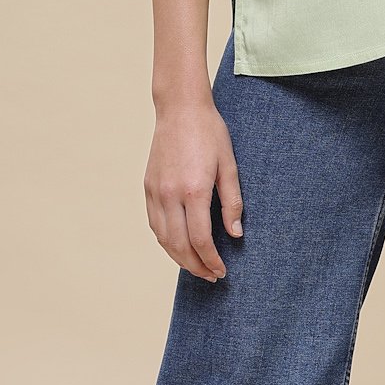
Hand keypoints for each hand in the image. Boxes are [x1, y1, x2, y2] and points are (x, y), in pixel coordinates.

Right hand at [145, 98, 243, 280]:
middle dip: (195, 266)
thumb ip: (232, 202)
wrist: (180, 108)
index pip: (200, 240)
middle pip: (179, 245)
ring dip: (179, 258)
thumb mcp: (229, 165)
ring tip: (196, 266)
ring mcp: (155, 191)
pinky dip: (165, 241)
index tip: (222, 271)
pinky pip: (154, 223)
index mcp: (194, 190)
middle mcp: (170, 194)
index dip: (211, 261)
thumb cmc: (210, 133)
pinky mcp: (148, 187)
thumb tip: (235, 234)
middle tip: (211, 276)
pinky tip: (178, 246)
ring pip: (163, 238)